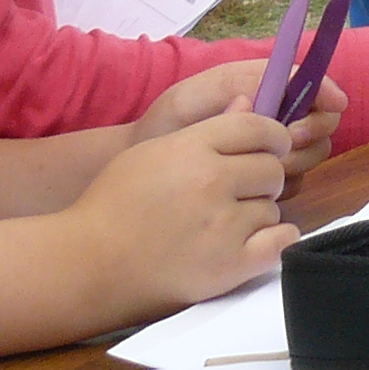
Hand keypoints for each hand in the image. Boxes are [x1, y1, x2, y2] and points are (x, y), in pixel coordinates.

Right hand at [72, 102, 297, 309]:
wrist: (88, 263)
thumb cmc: (114, 203)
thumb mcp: (152, 152)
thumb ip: (206, 129)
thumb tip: (249, 104)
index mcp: (193, 148)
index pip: (258, 127)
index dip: (273, 135)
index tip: (272, 146)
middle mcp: (213, 182)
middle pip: (272, 168)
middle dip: (263, 176)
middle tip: (243, 190)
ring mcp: (224, 225)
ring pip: (273, 207)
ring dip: (258, 213)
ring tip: (227, 222)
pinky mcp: (230, 266)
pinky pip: (280, 243)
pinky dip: (276, 241)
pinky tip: (259, 241)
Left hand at [132, 55, 343, 171]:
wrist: (140, 175)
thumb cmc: (163, 130)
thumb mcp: (191, 100)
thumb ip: (234, 86)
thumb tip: (280, 86)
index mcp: (256, 88)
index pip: (307, 81)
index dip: (325, 89)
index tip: (335, 102)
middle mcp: (271, 118)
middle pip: (320, 120)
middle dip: (311, 129)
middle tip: (289, 139)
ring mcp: (271, 152)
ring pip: (312, 153)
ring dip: (297, 157)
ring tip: (265, 165)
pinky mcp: (266, 183)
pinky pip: (295, 182)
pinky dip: (284, 184)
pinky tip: (256, 188)